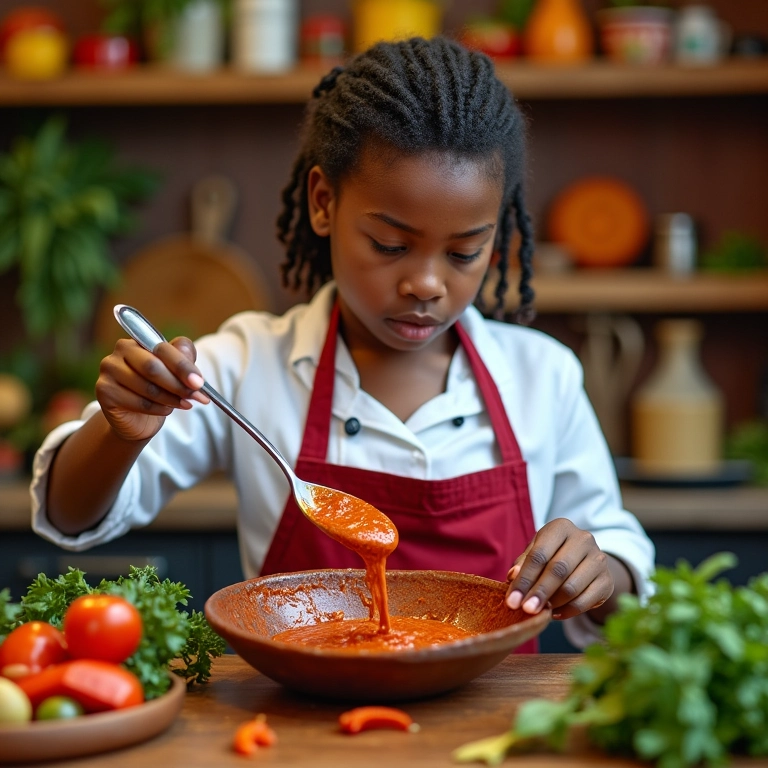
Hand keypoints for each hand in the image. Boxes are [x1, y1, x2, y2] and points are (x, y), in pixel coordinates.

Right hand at [95, 336, 209, 441]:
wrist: (137, 418)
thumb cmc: (159, 388)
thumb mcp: (175, 372)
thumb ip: (184, 360)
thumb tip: (191, 364)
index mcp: (140, 339)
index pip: (162, 349)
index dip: (183, 366)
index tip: (200, 383)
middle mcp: (121, 350)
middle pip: (152, 367)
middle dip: (178, 384)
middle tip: (197, 396)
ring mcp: (109, 369)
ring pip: (147, 387)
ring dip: (172, 399)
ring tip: (185, 404)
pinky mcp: (103, 391)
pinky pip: (138, 402)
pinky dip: (159, 409)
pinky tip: (167, 410)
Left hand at [505, 518, 615, 620]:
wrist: (587, 561)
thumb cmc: (553, 554)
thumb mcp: (536, 551)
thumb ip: (523, 563)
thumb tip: (512, 577)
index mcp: (561, 527)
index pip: (539, 554)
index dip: (524, 579)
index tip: (511, 601)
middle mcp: (583, 539)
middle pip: (557, 570)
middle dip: (539, 592)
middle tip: (525, 610)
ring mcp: (598, 559)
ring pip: (571, 587)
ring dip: (553, 603)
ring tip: (540, 611)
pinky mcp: (607, 580)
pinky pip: (585, 601)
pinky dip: (567, 611)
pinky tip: (555, 613)